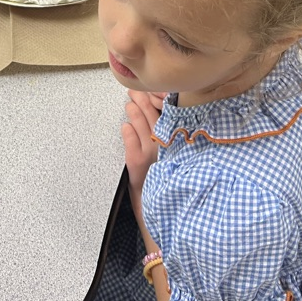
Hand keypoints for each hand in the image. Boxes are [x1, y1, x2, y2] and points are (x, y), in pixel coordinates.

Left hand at [122, 89, 165, 212]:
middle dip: (143, 100)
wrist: (157, 210)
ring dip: (134, 111)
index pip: (168, 114)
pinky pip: (130, 140)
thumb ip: (171, 139)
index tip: (154, 90)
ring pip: (141, 125)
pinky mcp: (136, 162)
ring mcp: (151, 154)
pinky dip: (127, 132)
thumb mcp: (174, 158)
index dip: (159, 99)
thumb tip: (163, 116)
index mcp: (176, 144)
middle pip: (153, 115)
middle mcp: (166, 146)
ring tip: (129, 104)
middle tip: (135, 91)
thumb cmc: (166, 182)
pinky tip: (125, 126)